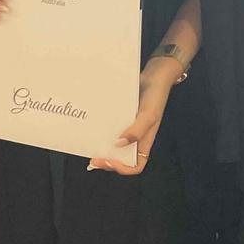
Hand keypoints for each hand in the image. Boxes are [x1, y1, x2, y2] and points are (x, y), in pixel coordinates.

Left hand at [87, 57, 175, 174]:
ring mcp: (126, 126)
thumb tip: (118, 144)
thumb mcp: (149, 115)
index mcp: (144, 142)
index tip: (107, 160)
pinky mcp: (119, 115)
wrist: (153, 75)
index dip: (122, 168)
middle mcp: (134, 137)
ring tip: (88, 144)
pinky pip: (109, 126)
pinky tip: (91, 126)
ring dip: (101, 146)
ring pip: (113, 143)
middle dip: (106, 160)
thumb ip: (137, 131)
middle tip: (91, 158)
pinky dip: (101, 129)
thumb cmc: (155, 97)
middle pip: (120, 157)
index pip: (135, 165)